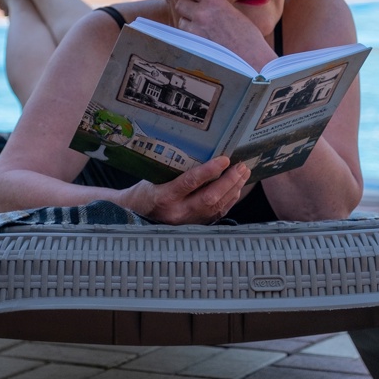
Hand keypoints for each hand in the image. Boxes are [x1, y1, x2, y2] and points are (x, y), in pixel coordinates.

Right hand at [123, 157, 249, 224]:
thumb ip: (176, 170)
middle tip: (241, 166)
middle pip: (210, 198)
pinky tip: (236, 188)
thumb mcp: (154, 177)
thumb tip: (203, 152)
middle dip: (229, 181)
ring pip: (217, 207)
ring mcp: (187, 222)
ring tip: (243, 174)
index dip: (209, 170)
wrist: (135, 215)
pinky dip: (229, 199)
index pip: (190, 183)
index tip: (224, 159)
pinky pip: (217, 213)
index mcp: (164, 197)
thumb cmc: (144, 191)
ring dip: (233, 189)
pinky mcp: (195, 225)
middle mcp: (177, 212)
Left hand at [162, 0, 260, 52]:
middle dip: (184, 7)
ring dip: (187, 23)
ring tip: (202, 30)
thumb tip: (206, 6)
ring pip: (181, 21)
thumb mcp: (233, 12)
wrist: (252, 59)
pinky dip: (190, 37)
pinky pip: (184, 37)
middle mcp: (203, 12)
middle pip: (180, 4)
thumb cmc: (248, 37)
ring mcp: (196, 30)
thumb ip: (216, 7)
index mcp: (215, 0)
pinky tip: (202, 41)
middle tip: (192, 12)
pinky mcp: (194, 45)